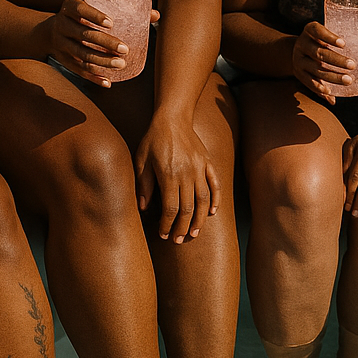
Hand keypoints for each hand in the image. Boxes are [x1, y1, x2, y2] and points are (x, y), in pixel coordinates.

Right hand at [41, 0, 159, 86]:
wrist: (47, 32)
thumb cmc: (82, 17)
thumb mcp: (92, 7)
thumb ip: (122, 10)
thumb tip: (156, 15)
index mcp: (69, 7)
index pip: (80, 9)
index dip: (94, 15)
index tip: (111, 23)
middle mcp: (61, 24)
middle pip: (83, 35)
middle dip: (104, 43)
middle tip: (125, 49)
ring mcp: (60, 44)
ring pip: (81, 54)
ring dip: (101, 61)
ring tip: (120, 64)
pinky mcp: (62, 60)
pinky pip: (78, 70)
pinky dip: (92, 77)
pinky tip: (107, 82)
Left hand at [133, 116, 219, 242]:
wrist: (173, 118)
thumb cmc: (153, 140)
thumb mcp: (142, 161)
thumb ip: (144, 185)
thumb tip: (143, 208)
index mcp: (169, 175)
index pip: (171, 208)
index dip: (167, 224)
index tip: (163, 234)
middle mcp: (187, 173)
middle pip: (188, 208)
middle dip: (183, 227)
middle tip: (178, 240)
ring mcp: (200, 168)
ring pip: (203, 200)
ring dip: (199, 219)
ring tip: (194, 233)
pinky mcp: (208, 163)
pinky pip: (215, 185)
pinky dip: (215, 200)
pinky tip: (212, 213)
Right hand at [292, 22, 354, 100]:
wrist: (297, 51)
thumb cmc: (321, 41)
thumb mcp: (328, 35)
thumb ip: (352, 37)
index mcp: (310, 30)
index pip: (317, 30)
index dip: (329, 37)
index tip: (343, 44)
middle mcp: (302, 44)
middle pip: (319, 53)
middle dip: (337, 60)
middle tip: (353, 65)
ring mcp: (298, 60)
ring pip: (316, 70)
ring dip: (332, 76)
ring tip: (348, 80)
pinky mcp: (299, 74)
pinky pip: (308, 82)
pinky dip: (319, 88)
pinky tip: (330, 92)